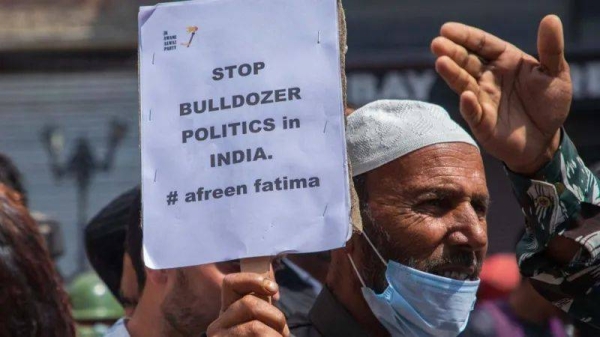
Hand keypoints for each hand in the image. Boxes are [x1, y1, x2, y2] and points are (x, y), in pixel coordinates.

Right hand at [206, 273, 289, 336]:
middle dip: (275, 316)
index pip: (230, 283)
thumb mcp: (259, 324)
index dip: (253, 279)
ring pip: (255, 327)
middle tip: (283, 332)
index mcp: (226, 313)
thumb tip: (272, 290)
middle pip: (249, 304)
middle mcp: (217, 326)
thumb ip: (262, 308)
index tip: (274, 289)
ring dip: (276, 336)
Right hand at [431, 15, 571, 174]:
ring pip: (464, 84)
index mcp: (504, 61)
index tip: (447, 29)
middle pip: (467, 62)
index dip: (465, 36)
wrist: (545, 140)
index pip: (482, 44)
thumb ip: (551, 48)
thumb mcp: (556, 73)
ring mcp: (482, 99)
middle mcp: (488, 78)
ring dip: (452, 74)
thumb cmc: (549, 103)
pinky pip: (474, 112)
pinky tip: (466, 95)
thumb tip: (551, 18)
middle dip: (452, 52)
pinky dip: (469, 105)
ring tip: (440, 62)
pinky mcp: (482, 122)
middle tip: (436, 43)